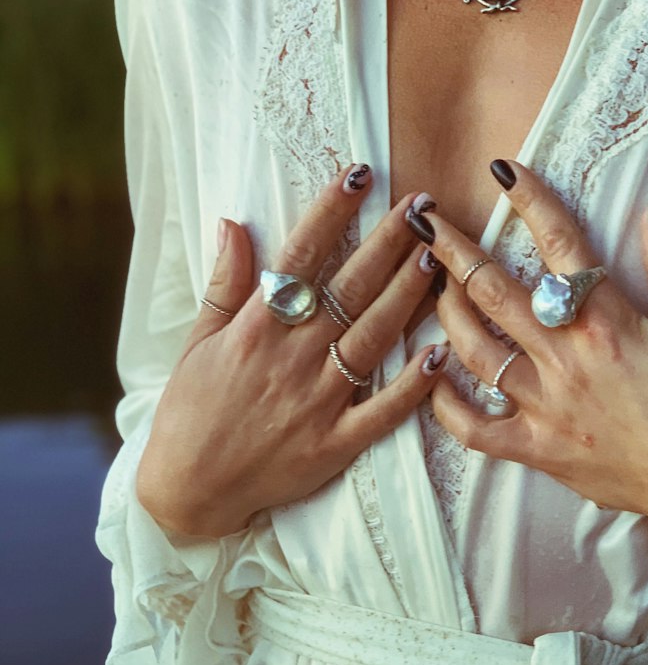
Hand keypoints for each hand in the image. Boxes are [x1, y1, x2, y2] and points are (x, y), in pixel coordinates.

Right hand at [136, 170, 448, 538]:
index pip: (301, 257)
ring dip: (408, 295)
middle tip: (423, 205)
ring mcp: (317, 402)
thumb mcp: (196, 343)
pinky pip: (382, 412)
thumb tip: (234, 223)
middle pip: (349, 289)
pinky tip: (441, 352)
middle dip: (388, 242)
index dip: (331, 213)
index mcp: (255, 330)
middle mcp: (291, 359)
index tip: (360, 174)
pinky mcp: (335, 444)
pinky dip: (412, 385)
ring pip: (373, 338)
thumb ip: (225, 285)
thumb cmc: (191, 411)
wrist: (188, 490)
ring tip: (437, 255)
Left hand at [407, 160, 647, 552]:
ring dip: (446, 312)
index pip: (560, 244)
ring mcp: (545, 407)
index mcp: (607, 323)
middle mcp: (565, 360)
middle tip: (425, 220)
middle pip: (494, 291)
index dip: (530, 199)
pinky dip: (446, 405)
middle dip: (454, 250)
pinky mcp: (538, 450)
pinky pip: (475, 430)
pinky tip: (432, 377)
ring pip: (474, 351)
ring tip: (432, 285)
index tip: (503, 170)